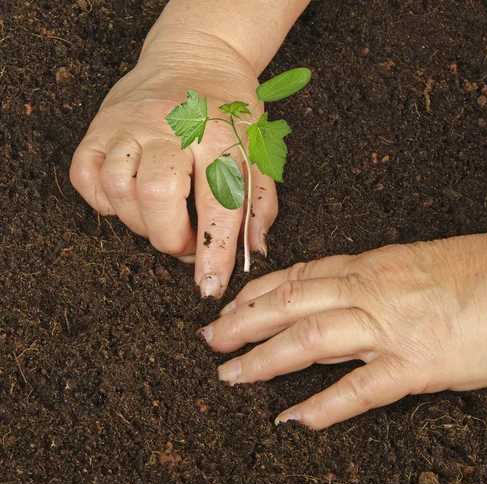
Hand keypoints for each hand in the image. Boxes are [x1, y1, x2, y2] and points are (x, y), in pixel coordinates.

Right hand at [70, 29, 275, 296]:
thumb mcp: (259, 150)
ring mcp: (131, 124)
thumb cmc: (231, 109)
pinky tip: (131, 198)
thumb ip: (260, 202)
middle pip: (158, 197)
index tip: (208, 286)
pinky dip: (105, 200)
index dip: (214, 253)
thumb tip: (254, 249)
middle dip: (172, 238)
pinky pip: (87, 177)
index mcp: (220, 136)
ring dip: (140, 222)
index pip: (219, 204)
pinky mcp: (101, 125)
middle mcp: (172, 128)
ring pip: (119, 190)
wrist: (196, 56)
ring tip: (162, 217)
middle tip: (187, 240)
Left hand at [200, 221, 486, 428]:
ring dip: (265, 359)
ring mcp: (394, 327)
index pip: (301, 275)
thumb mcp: (422, 265)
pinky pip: (362, 388)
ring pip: (311, 338)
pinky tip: (296, 419)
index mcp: (376, 265)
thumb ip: (380, 285)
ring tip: (230, 375)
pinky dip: (325, 405)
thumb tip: (347, 305)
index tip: (232, 306)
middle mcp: (374, 291)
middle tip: (210, 339)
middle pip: (291, 303)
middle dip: (244, 323)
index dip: (259, 292)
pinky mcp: (422, 364)